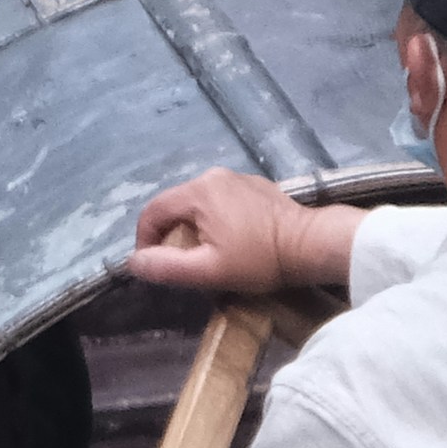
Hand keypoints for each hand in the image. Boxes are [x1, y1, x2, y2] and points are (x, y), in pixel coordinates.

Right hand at [126, 168, 356, 303]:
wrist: (312, 245)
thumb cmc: (259, 259)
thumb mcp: (207, 271)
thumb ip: (165, 266)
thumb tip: (134, 262)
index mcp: (198, 192)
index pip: (152, 212)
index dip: (144, 241)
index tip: (155, 265)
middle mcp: (213, 176)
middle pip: (175, 206)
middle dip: (171, 236)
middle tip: (184, 264)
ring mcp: (236, 178)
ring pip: (197, 204)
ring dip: (193, 229)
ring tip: (208, 254)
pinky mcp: (254, 186)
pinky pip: (220, 201)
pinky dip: (215, 220)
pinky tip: (232, 241)